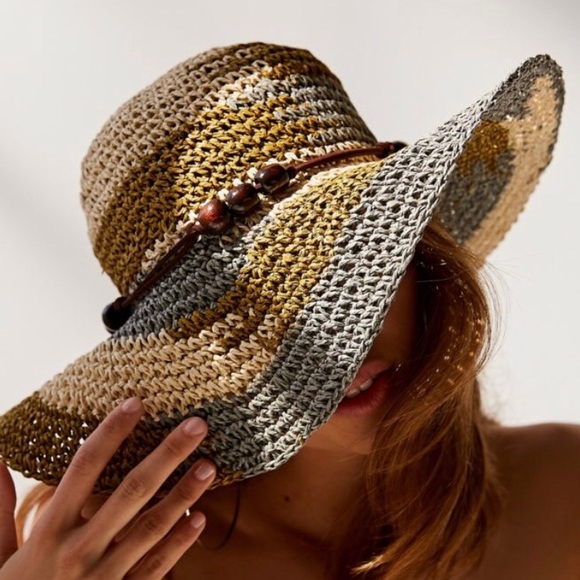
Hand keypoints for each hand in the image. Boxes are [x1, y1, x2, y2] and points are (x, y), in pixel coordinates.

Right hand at [0, 398, 215, 578]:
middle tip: (197, 425)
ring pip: (151, 526)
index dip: (111, 431)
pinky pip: (155, 569)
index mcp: (49, 530)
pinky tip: (200, 518)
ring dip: (184, 494)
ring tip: (209, 465)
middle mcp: (80, 549)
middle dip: (167, 454)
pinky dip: (179, 544)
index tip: (136, 402)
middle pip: (131, 490)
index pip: (85, 466)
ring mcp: (103, 577)